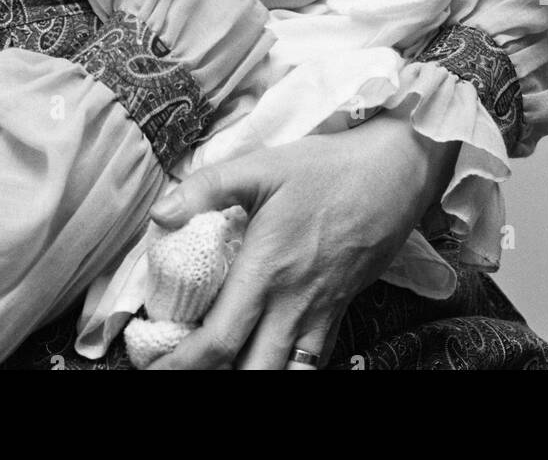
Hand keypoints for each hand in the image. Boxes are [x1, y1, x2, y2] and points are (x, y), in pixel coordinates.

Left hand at [144, 112, 458, 369]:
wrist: (393, 173)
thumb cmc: (326, 168)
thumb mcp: (262, 166)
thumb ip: (207, 188)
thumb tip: (159, 214)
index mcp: (266, 271)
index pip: (219, 341)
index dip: (182, 365)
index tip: (154, 367)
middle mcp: (293, 304)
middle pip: (251, 373)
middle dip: (212, 382)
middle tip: (178, 371)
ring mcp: (320, 313)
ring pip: (284, 376)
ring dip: (251, 377)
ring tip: (220, 369)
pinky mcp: (340, 311)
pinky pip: (313, 362)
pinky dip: (285, 371)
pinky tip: (265, 361)